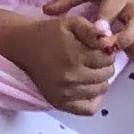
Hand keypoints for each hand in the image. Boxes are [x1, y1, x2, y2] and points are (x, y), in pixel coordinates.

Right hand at [0, 7, 117, 112]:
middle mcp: (70, 77)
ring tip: (90, 70)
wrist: (24, 48)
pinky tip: (88, 87)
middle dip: (104, 64)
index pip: (107, 58)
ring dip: (100, 79)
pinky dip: (94, 99)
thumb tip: (109, 39)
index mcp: (74, 55)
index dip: (106, 51)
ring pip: (101, 90)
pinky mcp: (60, 103)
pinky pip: (89, 109)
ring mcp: (65, 93)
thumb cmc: (49, 34)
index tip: (99, 48)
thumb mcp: (71, 23)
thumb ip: (92, 30)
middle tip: (94, 58)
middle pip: (106, 74)